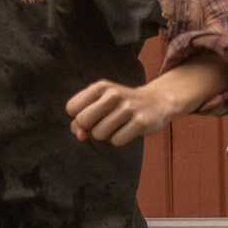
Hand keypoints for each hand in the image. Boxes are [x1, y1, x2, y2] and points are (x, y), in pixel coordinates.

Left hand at [65, 78, 181, 143]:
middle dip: (90, 127)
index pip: (71, 108)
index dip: (78, 117)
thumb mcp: (100, 104)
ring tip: (119, 124)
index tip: (91, 115)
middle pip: (82, 120)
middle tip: (104, 121)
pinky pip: (116, 141)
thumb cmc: (120, 106)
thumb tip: (80, 135)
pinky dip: (120, 139)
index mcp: (101, 86)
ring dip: (106, 134)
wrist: (156, 102)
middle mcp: (113, 95)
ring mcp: (128, 108)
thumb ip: (81, 120)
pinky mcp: (140, 122)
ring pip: (98, 134)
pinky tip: (129, 128)